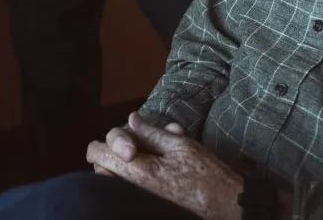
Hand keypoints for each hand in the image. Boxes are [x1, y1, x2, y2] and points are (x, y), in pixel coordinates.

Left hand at [87, 113, 241, 219]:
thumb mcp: (179, 145)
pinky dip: (140, 172)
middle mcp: (132, 188)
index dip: (103, 144)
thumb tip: (130, 119)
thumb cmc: (205, 174)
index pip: (99, 155)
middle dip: (115, 153)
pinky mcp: (147, 202)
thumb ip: (151, 132)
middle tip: (136, 145)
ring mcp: (138, 197)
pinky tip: (160, 164)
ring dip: (128, 162)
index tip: (117, 139)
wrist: (224, 203)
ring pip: (116, 177)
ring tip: (153, 152)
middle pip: (102, 167)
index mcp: (137, 171)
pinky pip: (130, 186)